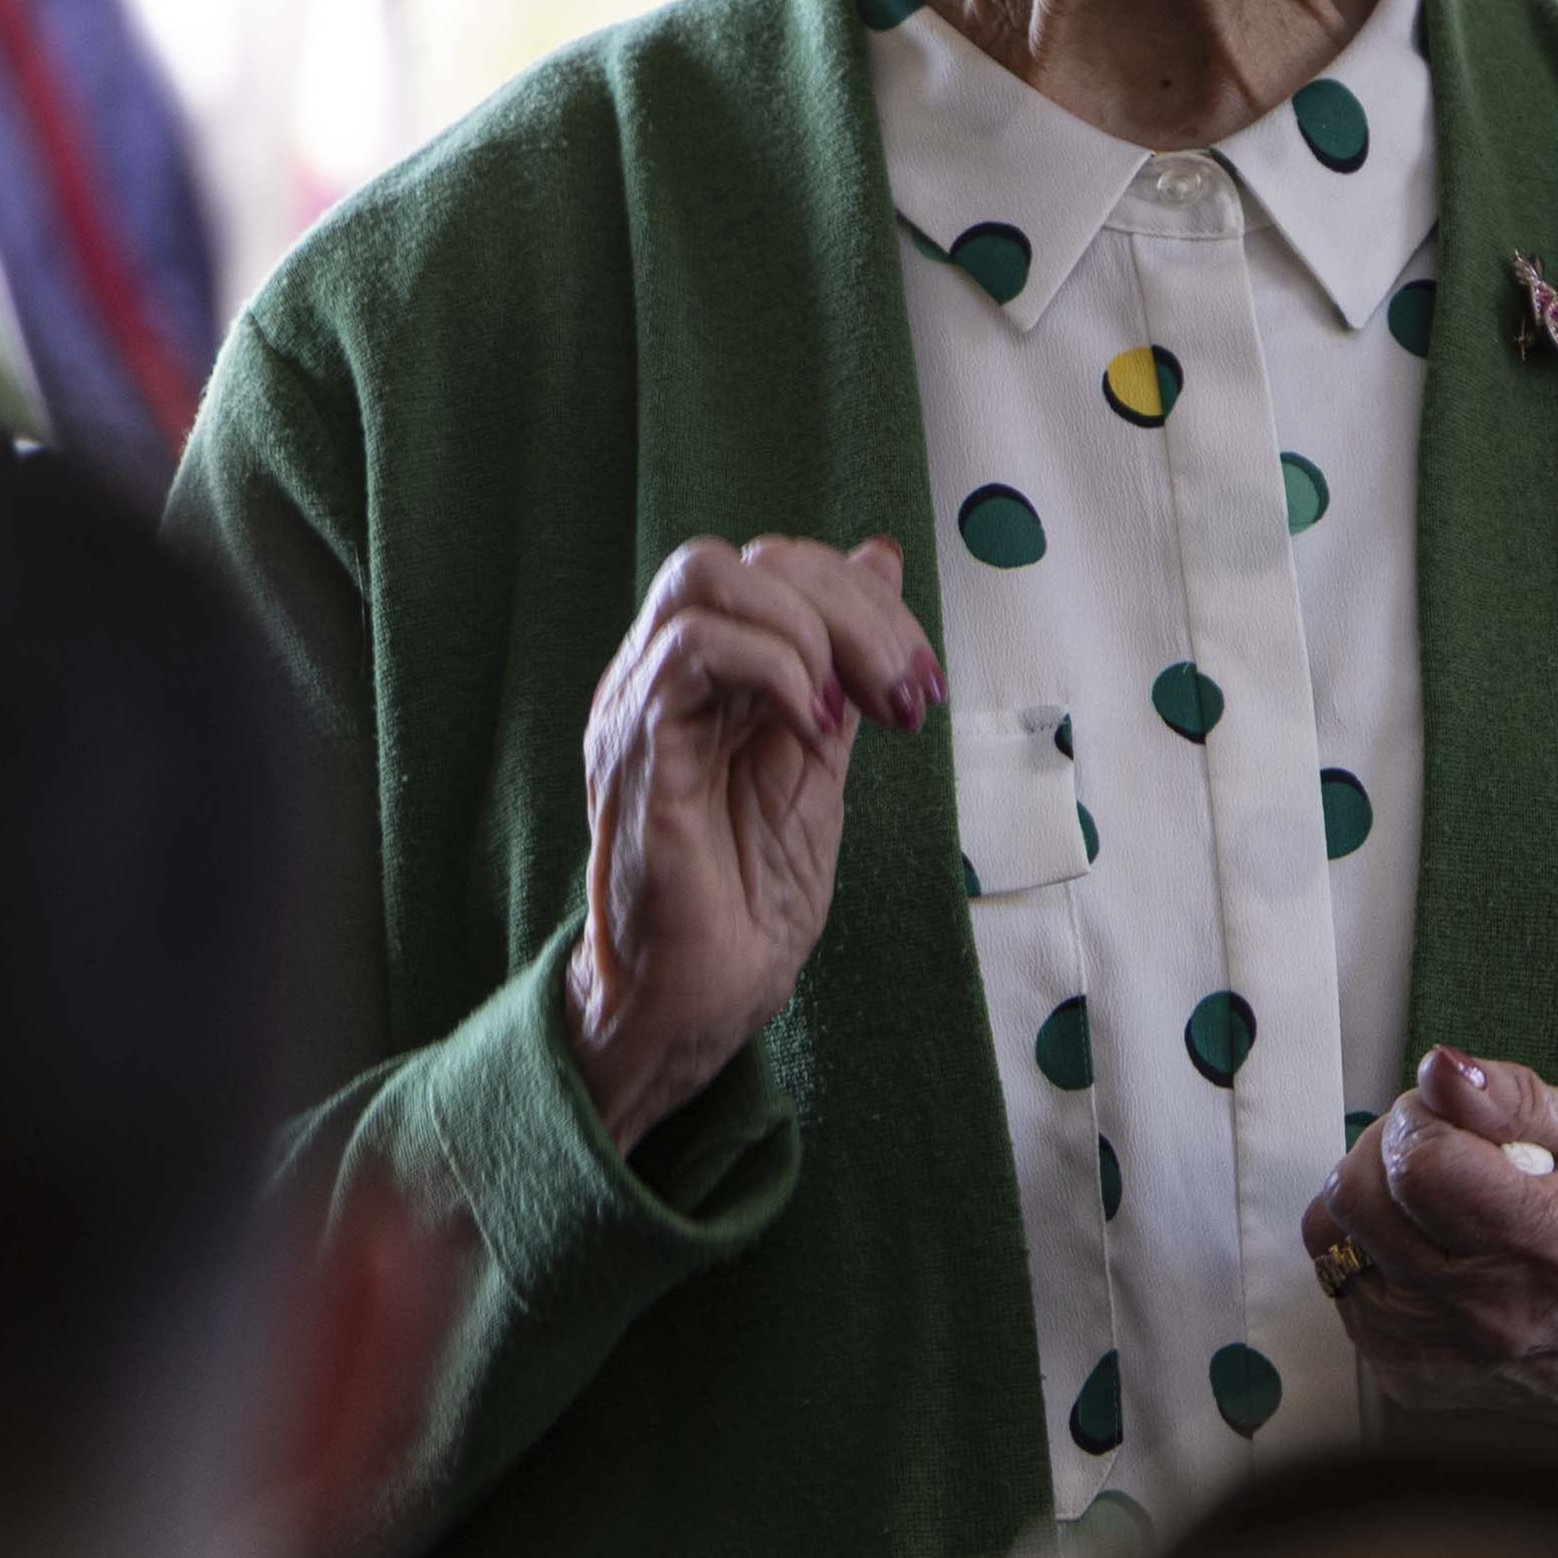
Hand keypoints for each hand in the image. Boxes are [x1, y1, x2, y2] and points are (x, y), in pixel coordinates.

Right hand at [566, 539, 938, 1146]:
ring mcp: (639, 708)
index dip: (862, 600)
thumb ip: (842, 668)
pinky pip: (691, 652)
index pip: (773, 565)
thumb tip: (879, 558)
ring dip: (810, 632)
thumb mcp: (822, 762)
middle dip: (849, 608)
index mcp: (707, 676)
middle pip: (742, 558)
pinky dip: (774, 672)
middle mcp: (660, 677)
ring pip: (705, 579)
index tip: (921, 684)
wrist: (704, 998)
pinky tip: (812, 734)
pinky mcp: (636, 751)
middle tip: (904, 697)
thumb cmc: (749, 899)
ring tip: (850, 716)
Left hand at [1313, 1047, 1557, 1415]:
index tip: (1448, 1119)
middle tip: (1440, 1152)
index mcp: (1547, 1243)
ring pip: (1334, 1243)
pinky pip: (1344, 1291)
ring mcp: (1444, 1353)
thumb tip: (1437, 1070)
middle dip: (1384, 1151)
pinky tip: (1429, 1253)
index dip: (1418, 1120)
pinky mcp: (1413, 1377)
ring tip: (1433, 1204)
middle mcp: (1489, 1312)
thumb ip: (1509, 1097)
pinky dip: (1373, 1257)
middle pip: (1358, 1199)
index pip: (1419, 1165)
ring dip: (1372, 1204)